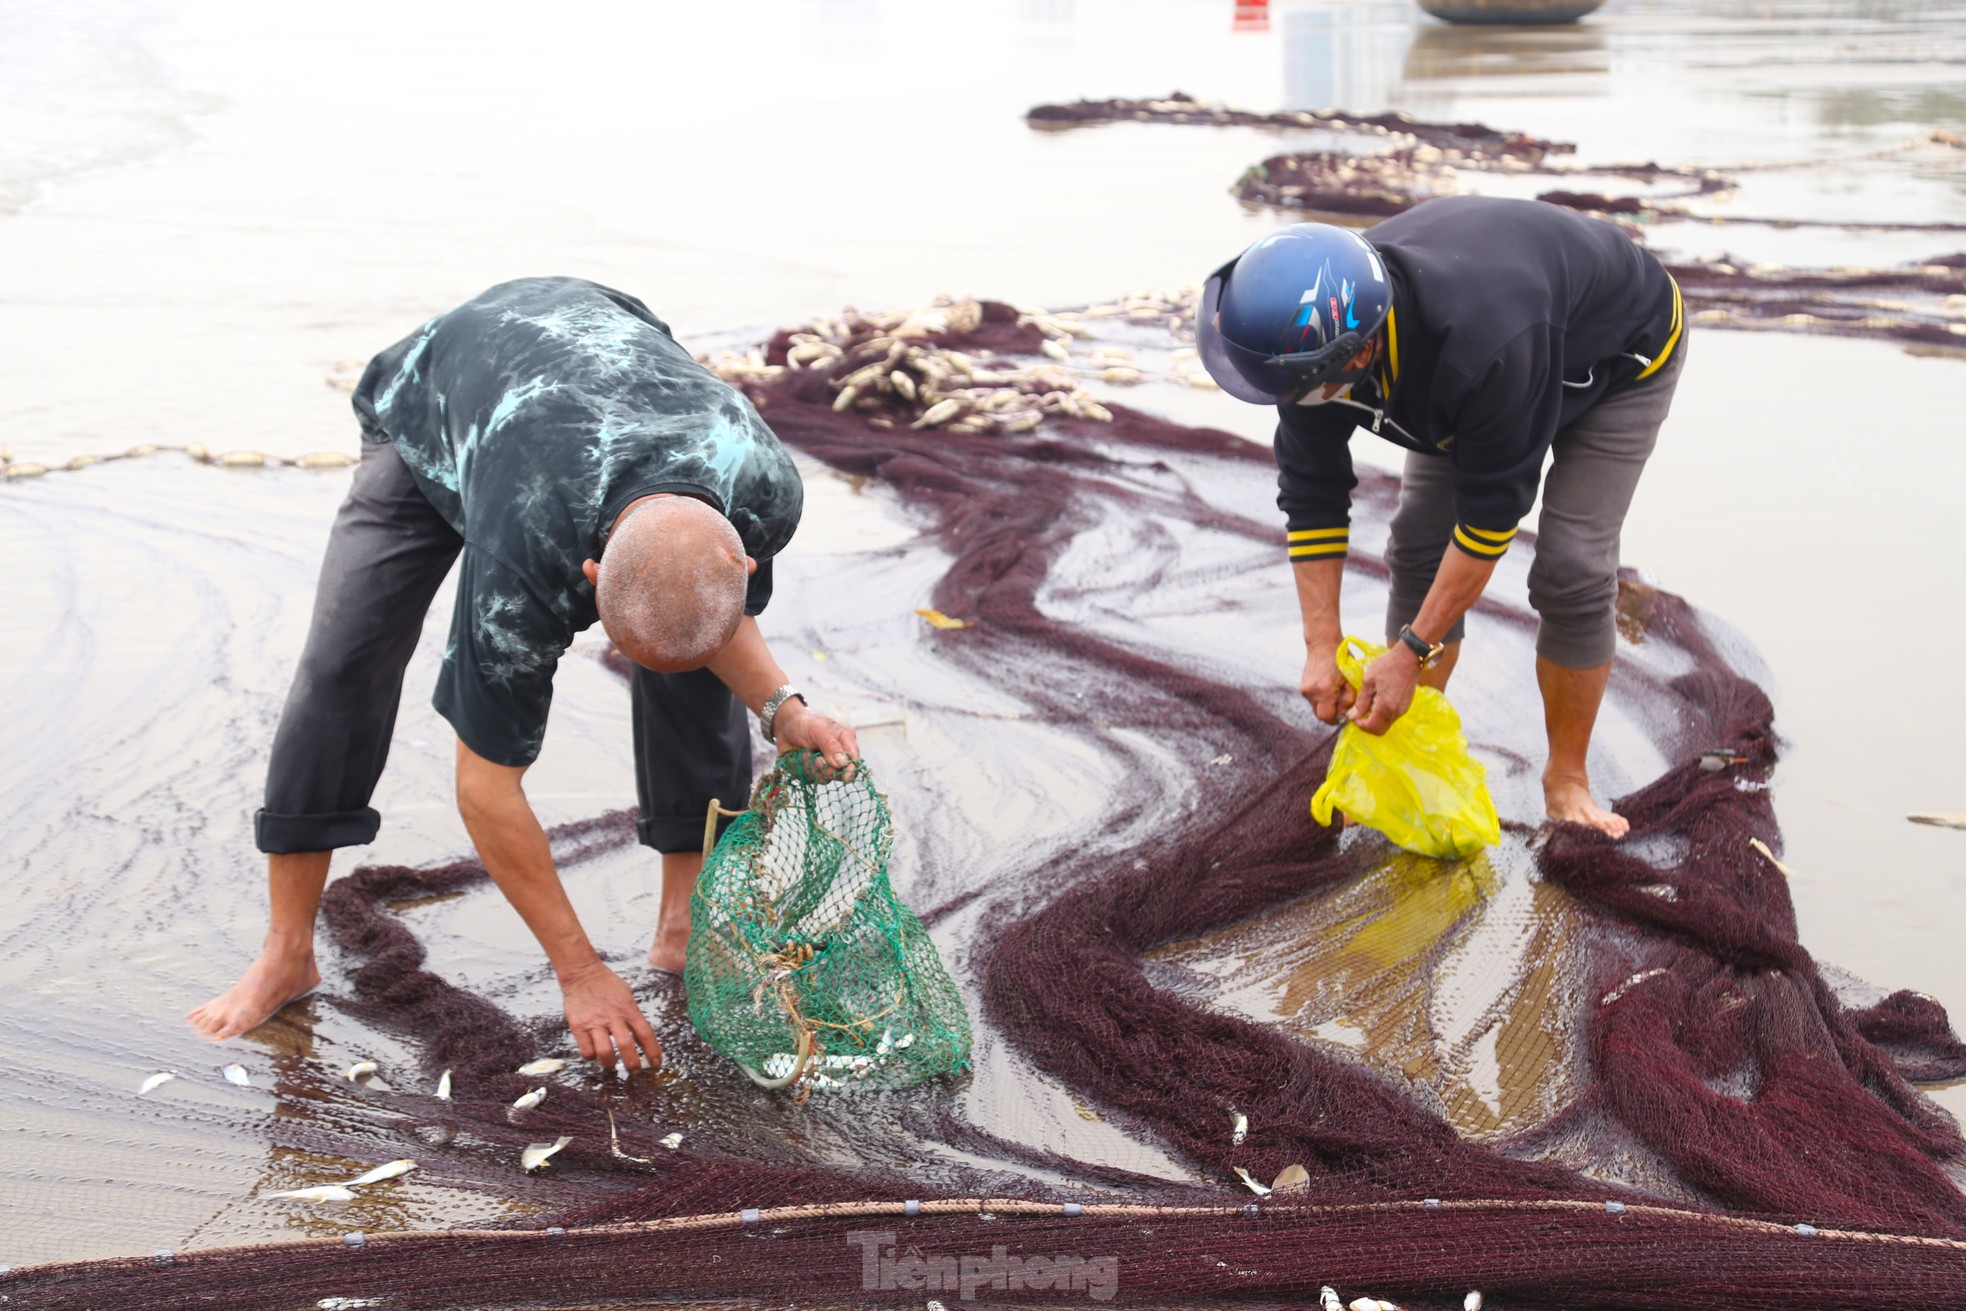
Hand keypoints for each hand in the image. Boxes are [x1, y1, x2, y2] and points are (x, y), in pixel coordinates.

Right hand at [557, 958, 662, 1072]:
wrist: (582, 972)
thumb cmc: (607, 984)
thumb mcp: (627, 995)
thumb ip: (633, 1015)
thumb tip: (642, 1036)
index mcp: (628, 1009)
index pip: (646, 1034)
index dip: (653, 1052)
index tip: (656, 1064)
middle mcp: (613, 1017)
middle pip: (626, 1046)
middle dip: (633, 1064)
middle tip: (634, 1071)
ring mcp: (594, 1022)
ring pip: (605, 1052)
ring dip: (610, 1064)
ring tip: (612, 1066)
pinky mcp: (578, 1026)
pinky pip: (586, 1050)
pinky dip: (591, 1057)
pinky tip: (594, 1053)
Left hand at [775, 701, 860, 772]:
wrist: (785, 726)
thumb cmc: (804, 723)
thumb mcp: (817, 729)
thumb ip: (830, 745)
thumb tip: (843, 762)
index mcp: (845, 740)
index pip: (854, 759)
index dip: (851, 770)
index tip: (845, 777)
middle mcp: (838, 754)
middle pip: (841, 773)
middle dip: (827, 770)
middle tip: (817, 760)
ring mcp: (826, 764)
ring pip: (824, 778)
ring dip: (812, 768)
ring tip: (805, 753)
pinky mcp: (814, 771)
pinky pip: (810, 778)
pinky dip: (803, 769)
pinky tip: (799, 757)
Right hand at [1300, 640, 1355, 725]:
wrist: (1323, 643)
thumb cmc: (1341, 659)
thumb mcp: (1351, 679)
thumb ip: (1349, 699)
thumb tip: (1345, 713)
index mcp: (1324, 690)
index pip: (1327, 717)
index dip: (1336, 719)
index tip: (1344, 713)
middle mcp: (1311, 692)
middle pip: (1320, 715)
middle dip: (1331, 713)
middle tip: (1341, 703)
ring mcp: (1304, 690)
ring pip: (1316, 708)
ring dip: (1325, 705)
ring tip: (1334, 692)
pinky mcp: (1302, 687)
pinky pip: (1312, 700)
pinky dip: (1320, 699)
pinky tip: (1327, 687)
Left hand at [1349, 647, 1420, 734]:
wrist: (1409, 657)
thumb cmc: (1387, 666)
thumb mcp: (1369, 681)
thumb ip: (1361, 701)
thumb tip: (1353, 715)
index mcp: (1385, 707)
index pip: (1371, 727)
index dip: (1360, 724)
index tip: (1354, 715)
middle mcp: (1396, 712)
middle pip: (1380, 730)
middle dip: (1367, 725)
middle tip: (1359, 713)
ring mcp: (1403, 709)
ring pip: (1386, 724)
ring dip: (1375, 720)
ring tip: (1367, 705)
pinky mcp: (1406, 705)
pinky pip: (1392, 716)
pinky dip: (1382, 714)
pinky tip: (1377, 701)